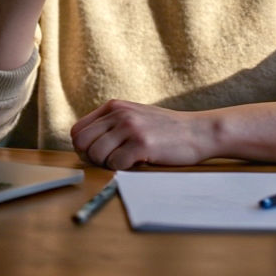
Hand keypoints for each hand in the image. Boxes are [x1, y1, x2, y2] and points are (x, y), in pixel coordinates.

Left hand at [70, 100, 213, 169]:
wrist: (198, 131)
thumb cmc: (165, 129)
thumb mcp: (134, 115)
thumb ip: (111, 124)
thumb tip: (83, 144)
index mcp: (114, 106)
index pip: (77, 130)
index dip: (83, 147)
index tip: (97, 154)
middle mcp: (119, 114)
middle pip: (81, 143)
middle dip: (91, 158)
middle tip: (110, 161)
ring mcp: (130, 128)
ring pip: (96, 155)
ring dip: (107, 164)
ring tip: (125, 161)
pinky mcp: (142, 144)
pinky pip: (115, 164)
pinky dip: (123, 169)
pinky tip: (137, 162)